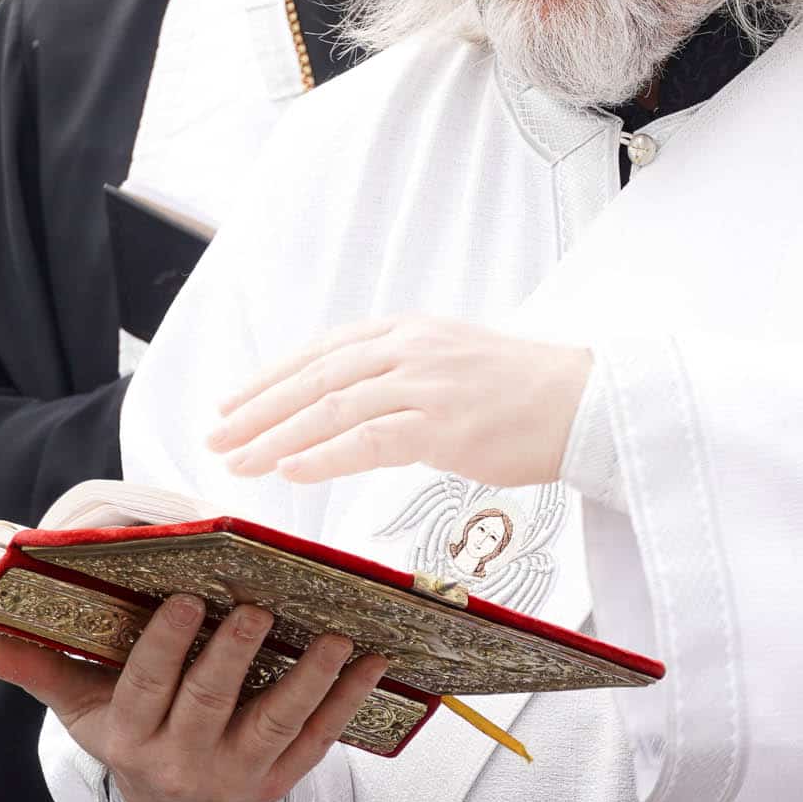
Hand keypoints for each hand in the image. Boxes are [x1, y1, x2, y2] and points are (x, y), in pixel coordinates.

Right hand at [0, 594, 388, 801]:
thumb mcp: (82, 712)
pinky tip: (373, 663)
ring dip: (308, 680)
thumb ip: (44, 672)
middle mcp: (182, 761)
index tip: (183, 602)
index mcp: (131, 739)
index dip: (165, 649)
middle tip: (254, 607)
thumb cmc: (129, 738)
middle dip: (232, 656)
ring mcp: (236, 774)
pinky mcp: (279, 781)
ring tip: (335, 637)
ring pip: (274, 724)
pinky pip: (318, 741)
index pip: (146, 691)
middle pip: (209, 705)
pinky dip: (347, 702)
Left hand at [207, 315, 593, 487]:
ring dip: (276, 436)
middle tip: (216, 438)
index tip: (231, 403)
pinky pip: (367, 441)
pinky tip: (290, 471)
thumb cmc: (524, 392)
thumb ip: (402, 373)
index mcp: (408, 330)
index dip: (270, 378)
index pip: (321, 351)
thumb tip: (351, 403)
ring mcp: (425, 384)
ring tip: (239, 461)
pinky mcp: (442, 425)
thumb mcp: (452, 362)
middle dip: (258, 409)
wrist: (586, 401)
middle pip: (315, 377)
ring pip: (331, 408)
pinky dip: (322, 456)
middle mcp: (410, 348)